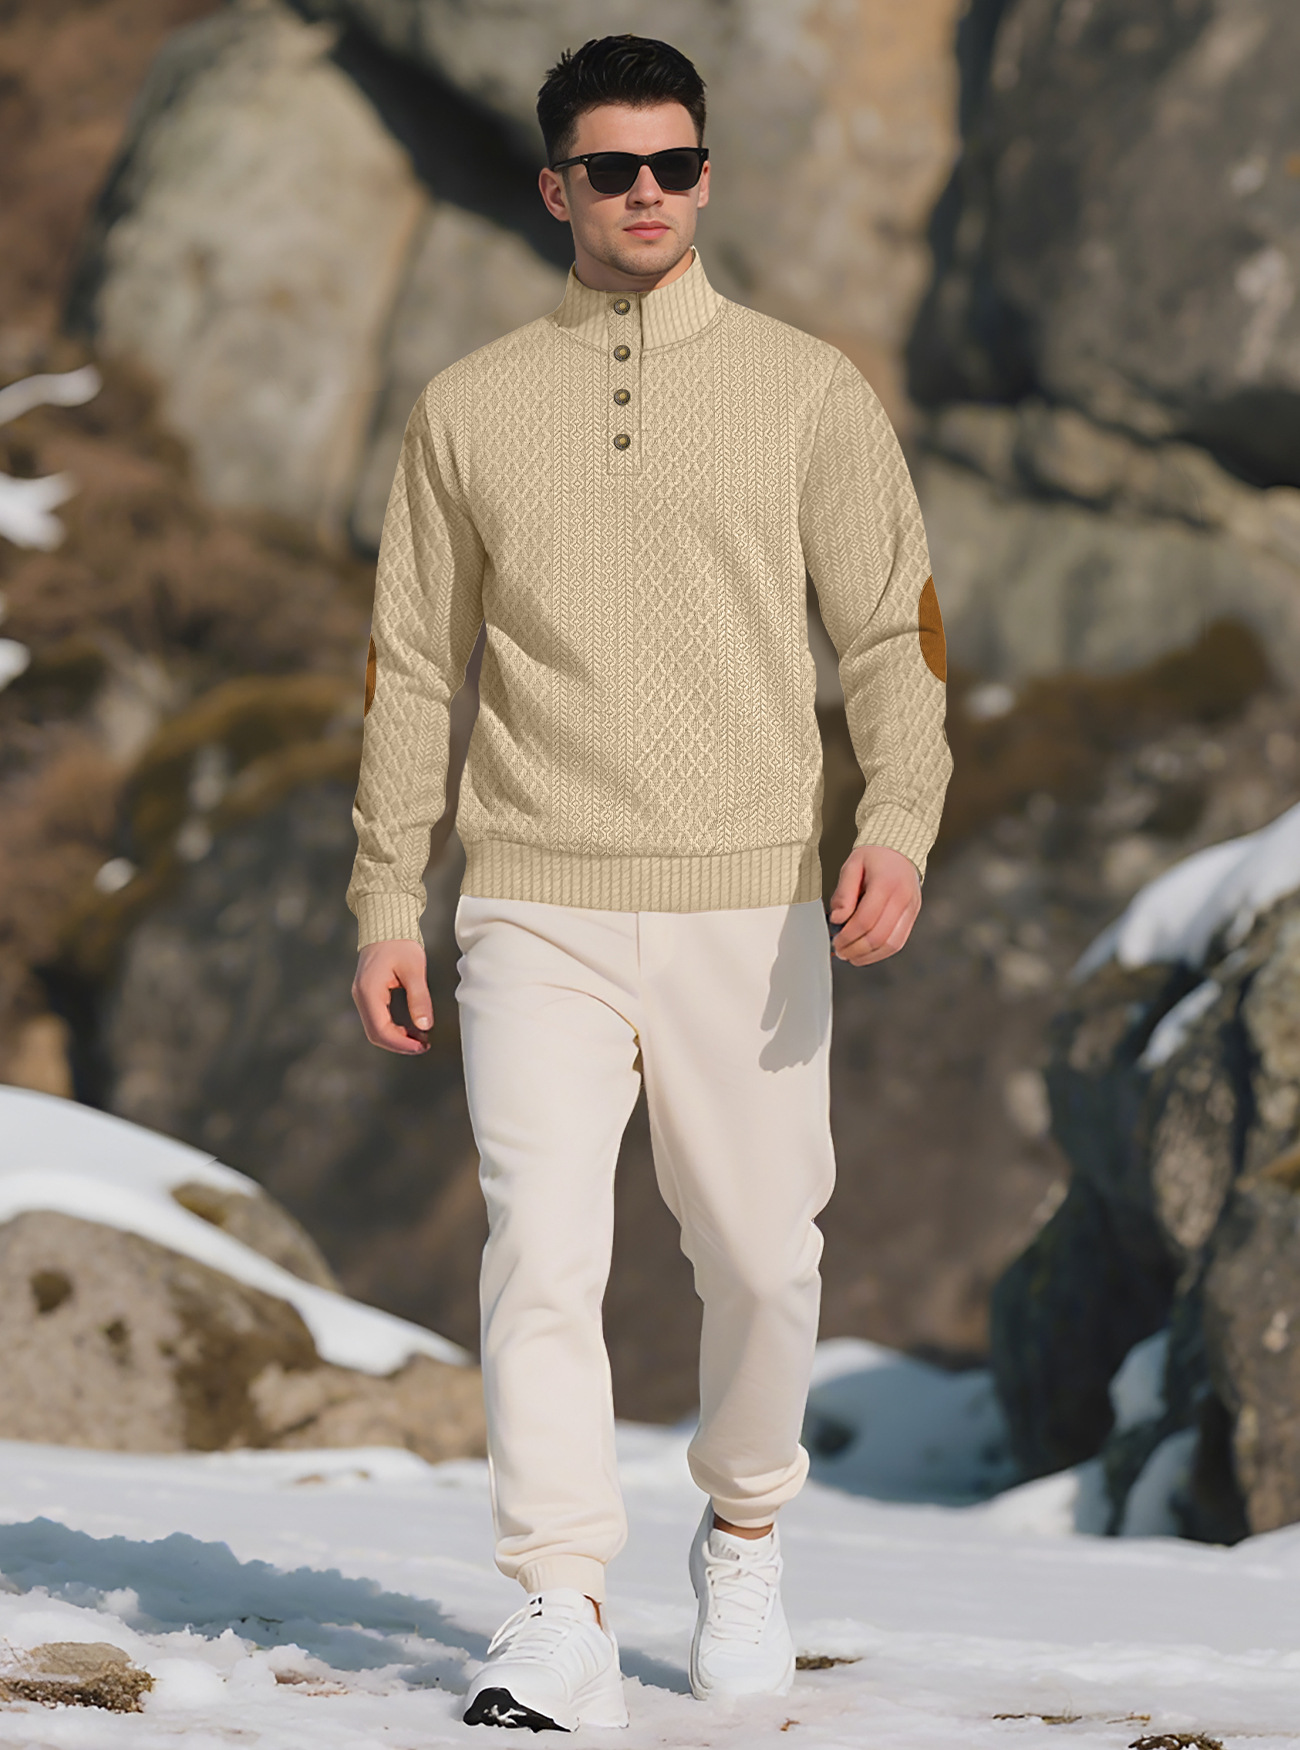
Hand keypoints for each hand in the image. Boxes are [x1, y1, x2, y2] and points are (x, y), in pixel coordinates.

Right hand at [353, 939, 433, 1053]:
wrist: (386, 924)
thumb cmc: (400, 943)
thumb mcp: (414, 970)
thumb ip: (419, 998)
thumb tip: (425, 1026)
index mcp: (369, 991)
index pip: (380, 1029)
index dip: (401, 1043)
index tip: (421, 1047)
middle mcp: (361, 996)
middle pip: (376, 1033)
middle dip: (399, 1044)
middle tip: (424, 1046)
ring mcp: (363, 995)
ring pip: (376, 1028)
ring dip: (397, 1037)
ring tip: (421, 1039)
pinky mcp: (368, 993)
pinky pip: (378, 1018)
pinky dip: (394, 1028)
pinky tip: (412, 1028)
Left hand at [827, 845, 920, 966]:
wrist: (899, 848)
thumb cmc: (874, 857)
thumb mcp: (851, 866)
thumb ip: (843, 893)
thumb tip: (837, 919)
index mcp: (886, 883)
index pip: (865, 920)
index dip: (848, 936)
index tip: (835, 942)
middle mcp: (903, 897)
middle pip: (879, 936)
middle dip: (856, 950)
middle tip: (841, 952)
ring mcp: (911, 908)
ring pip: (892, 944)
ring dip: (869, 956)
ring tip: (852, 957)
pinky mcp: (914, 915)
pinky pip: (900, 941)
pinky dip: (882, 952)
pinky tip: (867, 953)